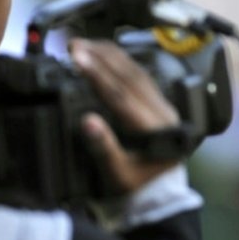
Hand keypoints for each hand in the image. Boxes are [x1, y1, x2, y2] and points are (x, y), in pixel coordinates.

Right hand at [68, 38, 180, 193]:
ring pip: (137, 72)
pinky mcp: (159, 103)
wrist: (161, 195)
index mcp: (155, 127)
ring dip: (112, 55)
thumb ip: (104, 148)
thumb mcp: (118, 174)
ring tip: (87, 43)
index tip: (77, 58)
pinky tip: (106, 54)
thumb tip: (87, 120)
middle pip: (131, 76)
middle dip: (102, 57)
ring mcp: (163, 104)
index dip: (98, 75)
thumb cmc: (137, 186)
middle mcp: (163, 110)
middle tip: (75, 44)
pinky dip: (122, 62)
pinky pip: (141, 76)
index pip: (122, 94)